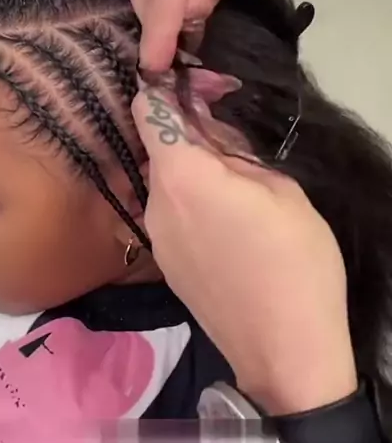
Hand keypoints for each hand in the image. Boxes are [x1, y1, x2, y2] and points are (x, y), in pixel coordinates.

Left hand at [131, 85, 356, 414]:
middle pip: (159, 150)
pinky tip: (230, 226)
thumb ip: (237, 153)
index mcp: (181, 176)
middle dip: (192, 135)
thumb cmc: (294, 263)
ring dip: (195, 174)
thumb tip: (213, 134)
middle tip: (239, 143)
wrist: (285, 352)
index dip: (170, 90)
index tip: (204, 90)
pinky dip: (193, 207)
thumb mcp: (282, 190)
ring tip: (242, 190)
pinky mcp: (168, 268)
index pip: (147, 110)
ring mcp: (157, 241)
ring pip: (167, 186)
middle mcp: (155, 205)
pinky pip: (173, 219)